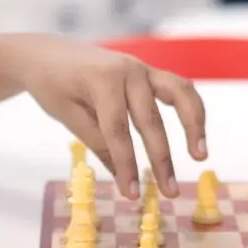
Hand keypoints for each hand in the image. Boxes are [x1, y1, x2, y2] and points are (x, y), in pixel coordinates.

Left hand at [0, 36, 206, 198]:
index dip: (127, 165)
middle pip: (150, 119)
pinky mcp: (148, 72)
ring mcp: (142, 68)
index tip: (132, 194)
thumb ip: (99, 143)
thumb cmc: (52, 85)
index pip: (118, 130)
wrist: (46, 53)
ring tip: (200, 155)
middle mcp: (128, 70)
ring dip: (193, 125)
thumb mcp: (68, 116)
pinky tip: (197, 133)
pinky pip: (178, 87)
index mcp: (102, 80)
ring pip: (179, 94)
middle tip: (169, 192)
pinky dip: (191, 108)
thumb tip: (124, 178)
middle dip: (161, 159)